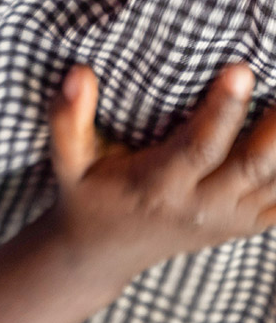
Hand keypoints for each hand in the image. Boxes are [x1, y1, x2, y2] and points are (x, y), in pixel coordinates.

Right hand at [48, 63, 275, 290]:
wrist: (103, 252)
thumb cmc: (85, 194)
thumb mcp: (67, 161)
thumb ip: (68, 118)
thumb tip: (81, 73)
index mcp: (157, 186)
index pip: (199, 148)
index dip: (223, 111)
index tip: (240, 70)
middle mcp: (198, 206)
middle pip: (252, 167)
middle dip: (275, 127)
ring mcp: (226, 219)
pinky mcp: (243, 224)